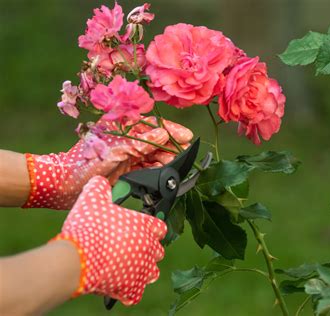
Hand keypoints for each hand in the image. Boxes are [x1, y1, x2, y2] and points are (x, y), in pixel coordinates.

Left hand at [22, 116, 191, 209]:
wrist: (63, 186)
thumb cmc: (83, 165)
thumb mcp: (115, 152)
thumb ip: (141, 143)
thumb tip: (164, 134)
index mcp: (120, 127)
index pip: (151, 125)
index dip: (170, 130)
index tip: (187, 135)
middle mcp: (126, 139)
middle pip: (155, 140)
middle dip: (171, 146)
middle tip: (185, 153)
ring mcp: (126, 155)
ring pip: (153, 155)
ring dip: (165, 160)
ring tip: (176, 165)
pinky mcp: (126, 169)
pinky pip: (147, 168)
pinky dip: (156, 171)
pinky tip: (164, 173)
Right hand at [51, 176, 166, 304]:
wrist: (76, 260)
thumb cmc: (88, 229)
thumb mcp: (92, 199)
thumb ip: (100, 188)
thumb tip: (100, 182)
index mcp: (145, 227)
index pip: (160, 226)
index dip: (152, 226)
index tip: (142, 227)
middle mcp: (148, 249)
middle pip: (158, 249)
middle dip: (148, 247)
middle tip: (130, 245)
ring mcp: (141, 270)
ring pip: (152, 271)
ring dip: (143, 268)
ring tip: (128, 265)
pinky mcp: (131, 289)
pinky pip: (136, 292)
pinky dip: (130, 290)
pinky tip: (120, 285)